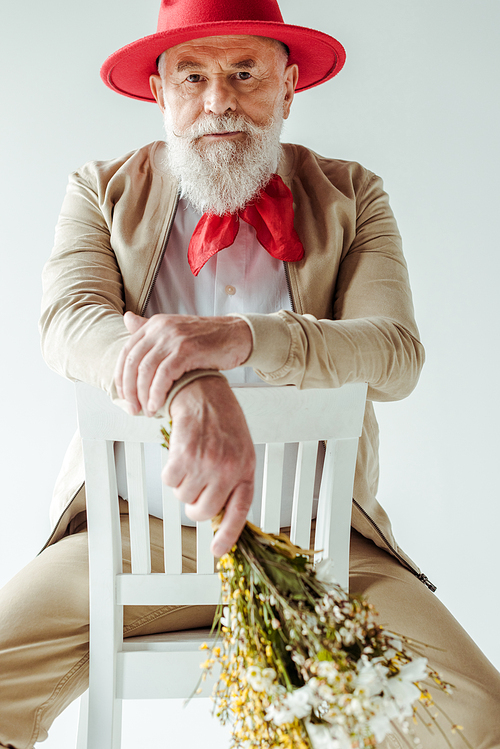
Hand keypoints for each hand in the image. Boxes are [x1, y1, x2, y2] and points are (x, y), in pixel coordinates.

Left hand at [114, 312, 252, 415]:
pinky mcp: (186, 350)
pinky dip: (157, 393)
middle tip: (132, 408)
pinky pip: (163, 375)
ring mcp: (173, 338)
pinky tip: (158, 405)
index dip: (121, 377)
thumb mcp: (175, 331)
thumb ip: (150, 329)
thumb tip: (126, 319)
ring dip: (142, 395)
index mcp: (154, 324)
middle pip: (132, 362)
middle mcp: (160, 328)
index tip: (123, 396)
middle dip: (129, 390)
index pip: (126, 351)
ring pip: (145, 370)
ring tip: (147, 411)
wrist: (236, 336)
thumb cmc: (207, 339)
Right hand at [162, 376, 255, 556]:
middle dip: (194, 504)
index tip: (217, 551)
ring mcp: (206, 463)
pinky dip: (169, 472)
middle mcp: (228, 470)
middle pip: (201, 511)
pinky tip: (179, 455)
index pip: (238, 511)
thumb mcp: (240, 450)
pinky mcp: (184, 455)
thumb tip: (218, 513)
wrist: (205, 392)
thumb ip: (233, 480)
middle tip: (195, 486)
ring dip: (181, 484)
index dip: (227, 535)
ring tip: (190, 461)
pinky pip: (169, 481)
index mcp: (245, 470)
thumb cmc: (223, 421)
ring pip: (182, 496)